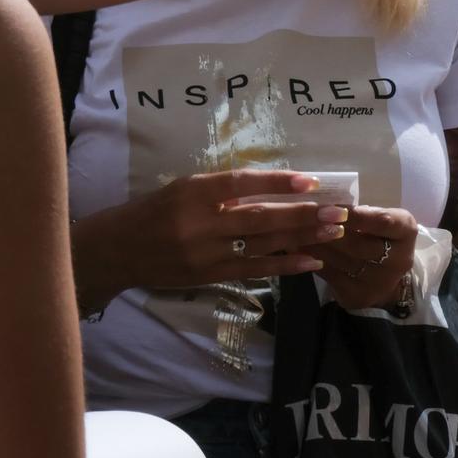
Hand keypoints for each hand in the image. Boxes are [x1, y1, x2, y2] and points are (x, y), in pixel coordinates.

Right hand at [75, 171, 339, 301]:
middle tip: (340, 211)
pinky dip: (285, 265)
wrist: (117, 250)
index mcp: (193, 193)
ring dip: (302, 238)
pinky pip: (254, 270)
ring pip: (262, 244)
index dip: (278, 182)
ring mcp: (205, 253)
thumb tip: (277, 186)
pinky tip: (311, 261)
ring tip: (335, 232)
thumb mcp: (185, 189)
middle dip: (304, 215)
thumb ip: (224, 189)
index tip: (312, 181)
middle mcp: (200, 222)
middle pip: (260, 217)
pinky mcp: (209, 276)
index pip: (242, 183)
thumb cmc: (157, 211)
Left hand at [304, 205, 419, 310]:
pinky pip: (330, 276)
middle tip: (306, 220)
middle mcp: (398, 260)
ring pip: (341, 261)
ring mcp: (378, 281)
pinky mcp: (358, 295)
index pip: (383, 221)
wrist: (385, 276)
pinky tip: (298, 249)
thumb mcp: (380, 219)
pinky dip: (311, 260)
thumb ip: (362, 212)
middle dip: (330, 231)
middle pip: (359, 244)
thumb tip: (325, 203)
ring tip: (296, 232)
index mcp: (406, 232)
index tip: (333, 207)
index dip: (357, 215)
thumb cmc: (378, 237)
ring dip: (315, 246)